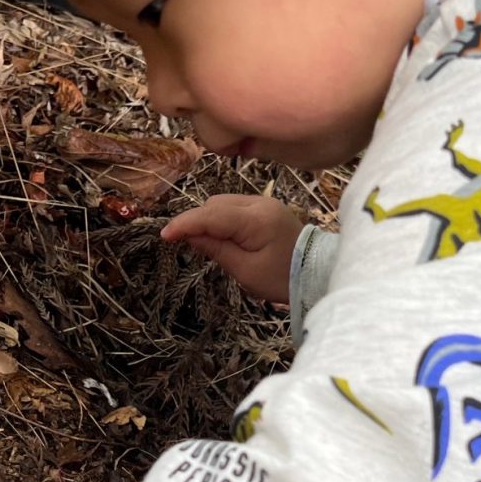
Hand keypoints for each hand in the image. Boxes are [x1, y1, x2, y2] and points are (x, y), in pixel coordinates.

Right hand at [162, 194, 303, 301]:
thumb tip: (190, 235)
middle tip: (188, 245)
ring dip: (209, 219)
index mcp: (256, 220)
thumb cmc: (281, 278)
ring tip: (208, 243)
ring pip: (223, 203)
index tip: (165, 235)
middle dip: (197, 221)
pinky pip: (235, 207)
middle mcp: (260, 203)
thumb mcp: (245, 271)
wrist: (315, 274)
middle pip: (215, 204)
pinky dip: (222, 218)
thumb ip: (216, 249)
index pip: (212, 215)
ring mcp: (264, 202)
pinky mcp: (266, 207)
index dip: (185, 223)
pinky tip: (224, 236)